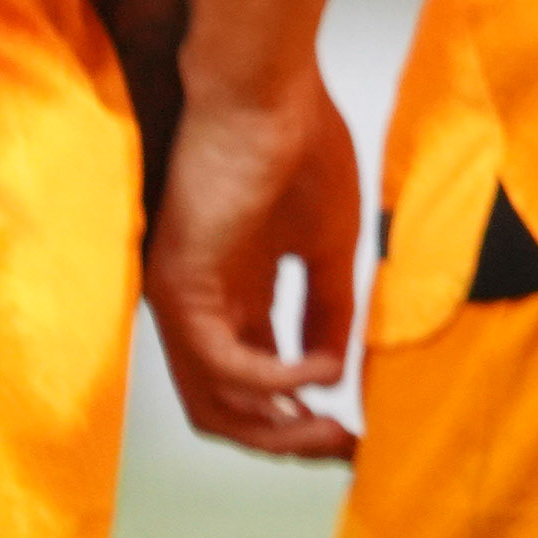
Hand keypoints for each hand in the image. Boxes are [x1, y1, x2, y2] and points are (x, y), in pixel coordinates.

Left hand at [146, 69, 363, 461]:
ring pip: (214, 404)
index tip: (358, 435)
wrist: (270, 89)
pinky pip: (222, 364)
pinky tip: (319, 370)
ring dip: (278, 427)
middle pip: (230, 410)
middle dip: (290, 440)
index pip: (256, 384)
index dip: (304, 419)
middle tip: (345, 448)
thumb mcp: (329, 245)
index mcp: (234, 294)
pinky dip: (276, 378)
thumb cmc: (300, 144)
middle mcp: (200, 307)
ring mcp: (182, 301)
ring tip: (333, 427)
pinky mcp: (179, 286)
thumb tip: (334, 371)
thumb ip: (327, 310)